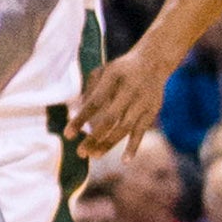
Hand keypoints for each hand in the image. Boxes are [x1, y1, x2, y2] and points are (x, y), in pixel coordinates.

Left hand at [69, 34, 172, 158]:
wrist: (154, 61)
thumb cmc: (121, 70)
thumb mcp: (103, 71)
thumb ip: (89, 91)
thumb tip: (76, 114)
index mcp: (114, 77)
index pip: (95, 102)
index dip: (81, 119)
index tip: (68, 135)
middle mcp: (130, 89)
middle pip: (110, 118)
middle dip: (94, 137)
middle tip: (80, 152)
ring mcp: (143, 101)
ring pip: (125, 128)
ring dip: (109, 143)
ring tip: (94, 155)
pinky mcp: (152, 111)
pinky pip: (141, 131)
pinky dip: (134, 146)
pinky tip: (125, 160)